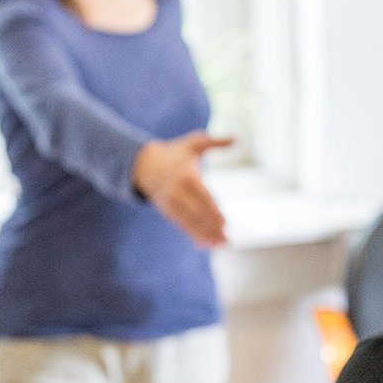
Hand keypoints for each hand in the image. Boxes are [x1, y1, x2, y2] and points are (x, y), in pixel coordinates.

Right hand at [133, 131, 233, 247]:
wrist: (144, 164)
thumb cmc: (175, 152)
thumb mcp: (194, 143)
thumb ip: (216, 142)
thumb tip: (238, 138)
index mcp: (187, 176)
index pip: (203, 196)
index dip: (213, 211)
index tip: (225, 223)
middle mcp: (178, 192)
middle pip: (197, 213)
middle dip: (211, 227)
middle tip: (226, 240)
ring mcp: (171, 203)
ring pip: (189, 222)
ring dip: (203, 234)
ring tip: (219, 244)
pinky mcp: (167, 210)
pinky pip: (181, 224)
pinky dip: (193, 234)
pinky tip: (204, 244)